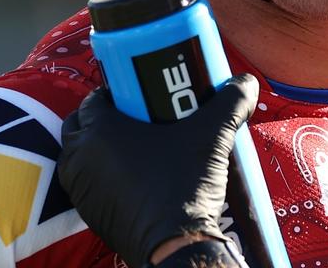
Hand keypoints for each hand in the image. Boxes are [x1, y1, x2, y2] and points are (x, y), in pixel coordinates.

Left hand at [58, 75, 258, 267]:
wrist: (175, 246)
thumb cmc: (184, 185)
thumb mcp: (213, 135)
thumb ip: (230, 102)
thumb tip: (246, 82)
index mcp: (100, 131)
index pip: (96, 98)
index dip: (119, 91)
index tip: (143, 95)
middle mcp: (81, 158)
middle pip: (81, 124)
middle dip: (103, 117)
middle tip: (138, 118)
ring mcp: (82, 189)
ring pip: (81, 155)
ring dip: (99, 147)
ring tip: (136, 147)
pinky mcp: (89, 213)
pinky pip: (89, 183)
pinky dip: (102, 175)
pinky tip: (135, 177)